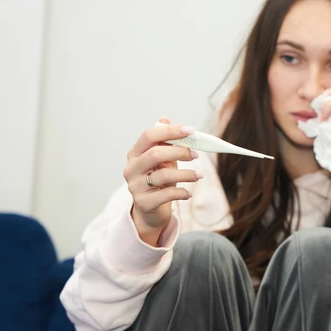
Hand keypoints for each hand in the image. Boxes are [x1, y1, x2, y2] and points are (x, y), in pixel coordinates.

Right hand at [124, 116, 202, 245]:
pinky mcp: (144, 203)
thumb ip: (163, 141)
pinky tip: (188, 193)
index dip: (170, 131)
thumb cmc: (158, 182)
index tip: (191, 131)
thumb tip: (164, 118)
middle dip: (179, 152)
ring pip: (163, 175)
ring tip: (199, 175)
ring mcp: (135, 186)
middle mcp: (131, 168)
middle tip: (196, 155)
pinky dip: (182, 193)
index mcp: (135, 154)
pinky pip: (166, 195)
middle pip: (155, 153)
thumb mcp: (162, 160)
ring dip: (186, 174)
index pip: (149, 135)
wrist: (150, 212)